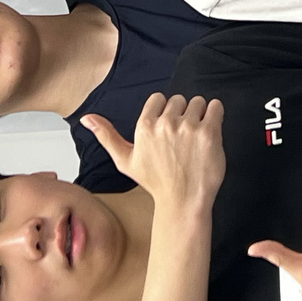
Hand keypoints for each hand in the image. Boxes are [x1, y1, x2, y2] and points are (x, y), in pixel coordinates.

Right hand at [84, 93, 225, 215]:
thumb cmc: (156, 182)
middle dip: (183, 115)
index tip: (168, 130)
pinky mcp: (209, 132)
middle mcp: (165, 124)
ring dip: (200, 116)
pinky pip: (216, 107)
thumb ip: (106, 135)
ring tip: (195, 139)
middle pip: (179, 100)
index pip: (159, 99)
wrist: (183, 201)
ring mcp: (188, 127)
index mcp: (144, 126)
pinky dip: (216, 115)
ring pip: (198, 102)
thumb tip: (86, 118)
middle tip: (182, 139)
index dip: (165, 113)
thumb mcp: (125, 160)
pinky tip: (209, 132)